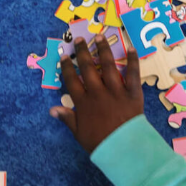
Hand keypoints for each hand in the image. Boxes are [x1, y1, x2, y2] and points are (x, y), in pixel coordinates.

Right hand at [50, 35, 143, 153]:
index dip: (67, 67)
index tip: (64, 55)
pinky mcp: (133, 92)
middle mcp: (98, 92)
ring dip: (103, 50)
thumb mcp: (79, 133)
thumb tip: (52, 109)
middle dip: (83, 52)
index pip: (72, 80)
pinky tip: (131, 48)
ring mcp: (116, 91)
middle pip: (88, 68)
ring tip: (99, 37)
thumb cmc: (99, 142)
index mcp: (84, 102)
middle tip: (79, 40)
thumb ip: (67, 118)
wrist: (123, 149)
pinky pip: (133, 73)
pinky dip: (132, 60)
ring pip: (108, 65)